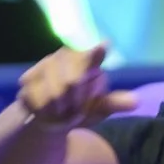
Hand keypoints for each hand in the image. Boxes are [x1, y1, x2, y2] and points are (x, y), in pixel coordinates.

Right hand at [16, 44, 135, 130]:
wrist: (49, 118)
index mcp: (88, 61)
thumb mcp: (100, 108)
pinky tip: (46, 109)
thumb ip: (114, 103)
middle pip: (72, 82)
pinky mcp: (27, 79)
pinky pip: (38, 100)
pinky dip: (45, 111)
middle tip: (76, 108)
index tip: (104, 45)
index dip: (96, 52)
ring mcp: (45, 65)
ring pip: (54, 93)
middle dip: (76, 102)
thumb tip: (135, 102)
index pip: (93, 55)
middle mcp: (65, 57)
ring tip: (62, 109)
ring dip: (61, 108)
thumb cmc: (80, 108)